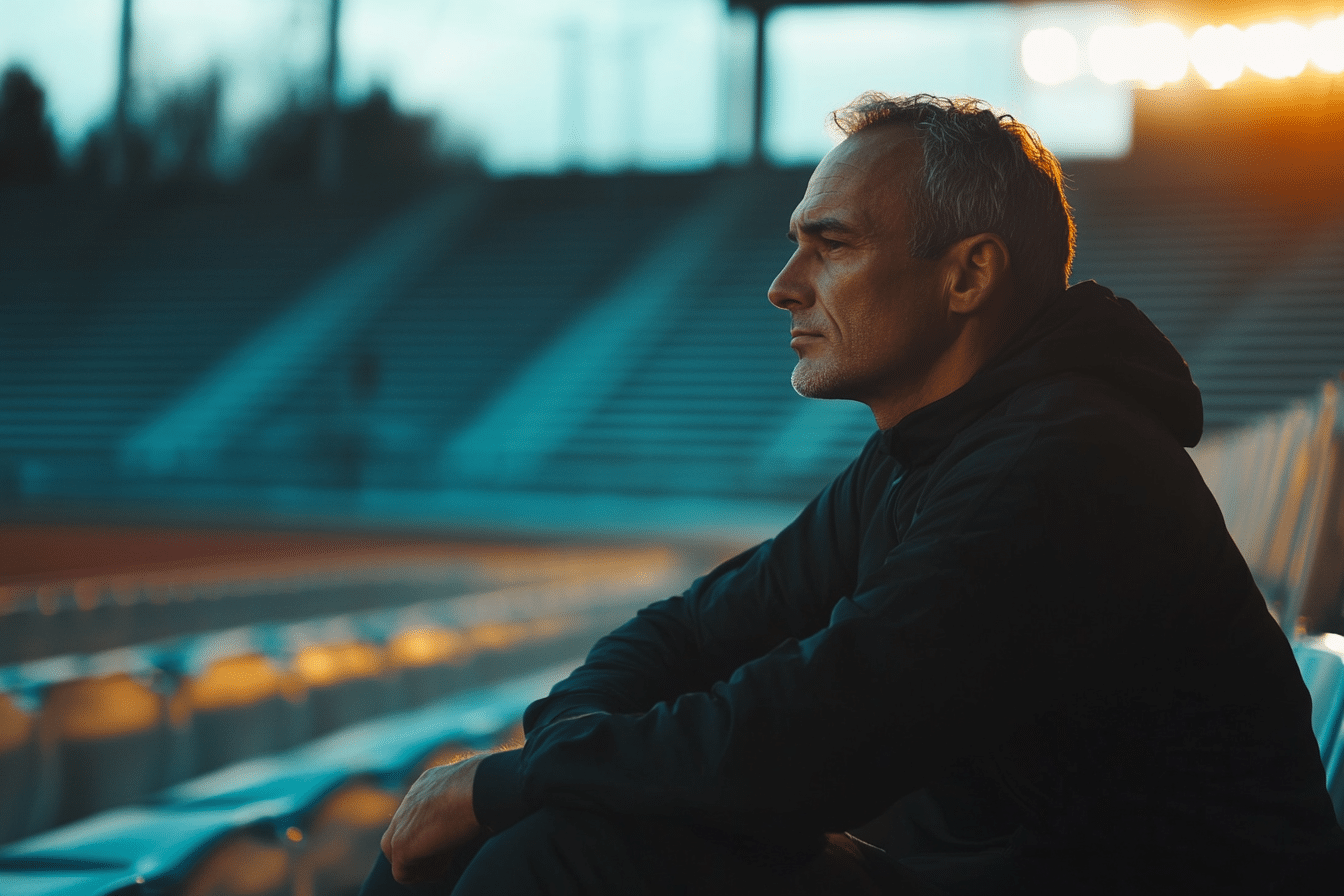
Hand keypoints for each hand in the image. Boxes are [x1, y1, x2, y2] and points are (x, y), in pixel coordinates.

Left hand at [381, 753, 485, 883]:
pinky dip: (422, 875)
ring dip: (420, 863)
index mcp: (430, 782)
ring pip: (396, 853)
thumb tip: (484, 818)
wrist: (482, 786)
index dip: (434, 831)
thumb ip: (468, 800)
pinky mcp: (401, 844)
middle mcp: (411, 798)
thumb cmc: (491, 786)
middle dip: (422, 848)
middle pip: (403, 831)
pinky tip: (445, 867)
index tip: (454, 840)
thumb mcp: (478, 788)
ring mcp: (402, 821)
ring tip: (446, 865)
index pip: (419, 813)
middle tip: (448, 855)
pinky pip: (401, 872)